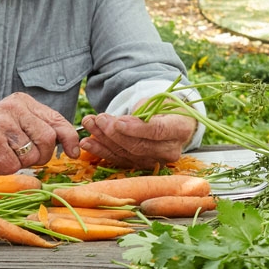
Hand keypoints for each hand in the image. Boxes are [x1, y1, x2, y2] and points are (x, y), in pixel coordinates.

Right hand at [0, 92, 79, 176]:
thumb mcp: (10, 125)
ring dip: (17, 164)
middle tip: (19, 158)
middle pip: (48, 140)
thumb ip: (35, 129)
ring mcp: (2, 123)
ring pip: (32, 155)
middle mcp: (13, 108)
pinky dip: (1, 170)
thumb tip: (70, 144)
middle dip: (40, 157)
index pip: (57, 120)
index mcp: (22, 102)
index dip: (69, 139)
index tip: (73, 152)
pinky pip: (12, 166)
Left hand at [77, 107, 197, 168]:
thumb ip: (144, 110)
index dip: (136, 128)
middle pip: (139, 145)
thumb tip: (121, 122)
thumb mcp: (160, 101)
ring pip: (127, 154)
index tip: (117, 121)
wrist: (173, 123)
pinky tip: (88, 143)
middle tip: (98, 119)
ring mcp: (156, 161)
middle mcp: (171, 150)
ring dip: (104, 141)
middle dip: (114, 133)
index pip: (158, 131)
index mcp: (180, 129)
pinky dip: (102, 151)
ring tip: (89, 125)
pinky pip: (120, 161)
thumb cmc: (165, 108)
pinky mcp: (142, 166)